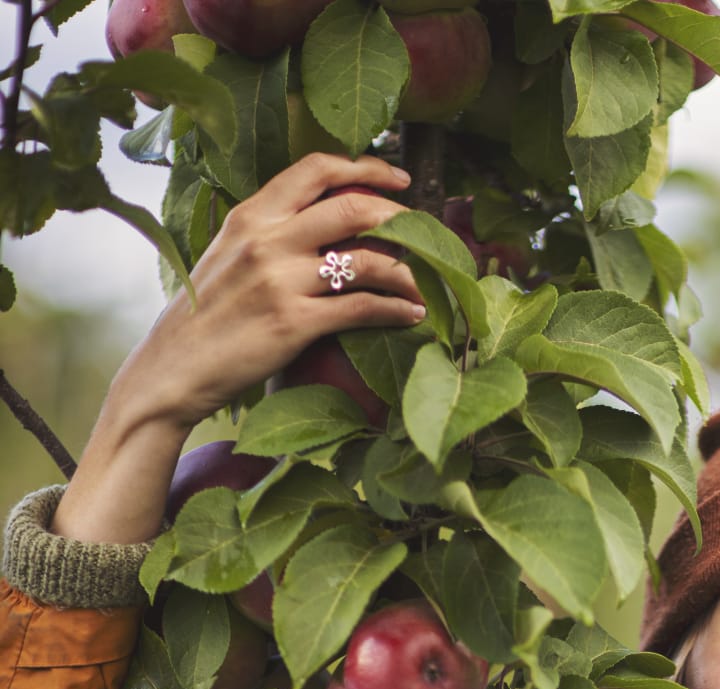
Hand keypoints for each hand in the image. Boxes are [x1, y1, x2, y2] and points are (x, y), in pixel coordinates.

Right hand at [53, 153, 425, 544]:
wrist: (172, 369)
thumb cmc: (203, 319)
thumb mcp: (227, 257)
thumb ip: (269, 235)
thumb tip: (318, 229)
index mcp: (251, 215)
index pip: (316, 170)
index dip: (366, 168)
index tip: (398, 181)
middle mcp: (267, 239)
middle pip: (352, 208)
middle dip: (400, 219)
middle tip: (424, 236)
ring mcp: (281, 281)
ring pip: (366, 260)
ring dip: (408, 271)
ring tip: (426, 283)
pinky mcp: (294, 324)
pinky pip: (361, 309)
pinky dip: (395, 309)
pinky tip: (412, 315)